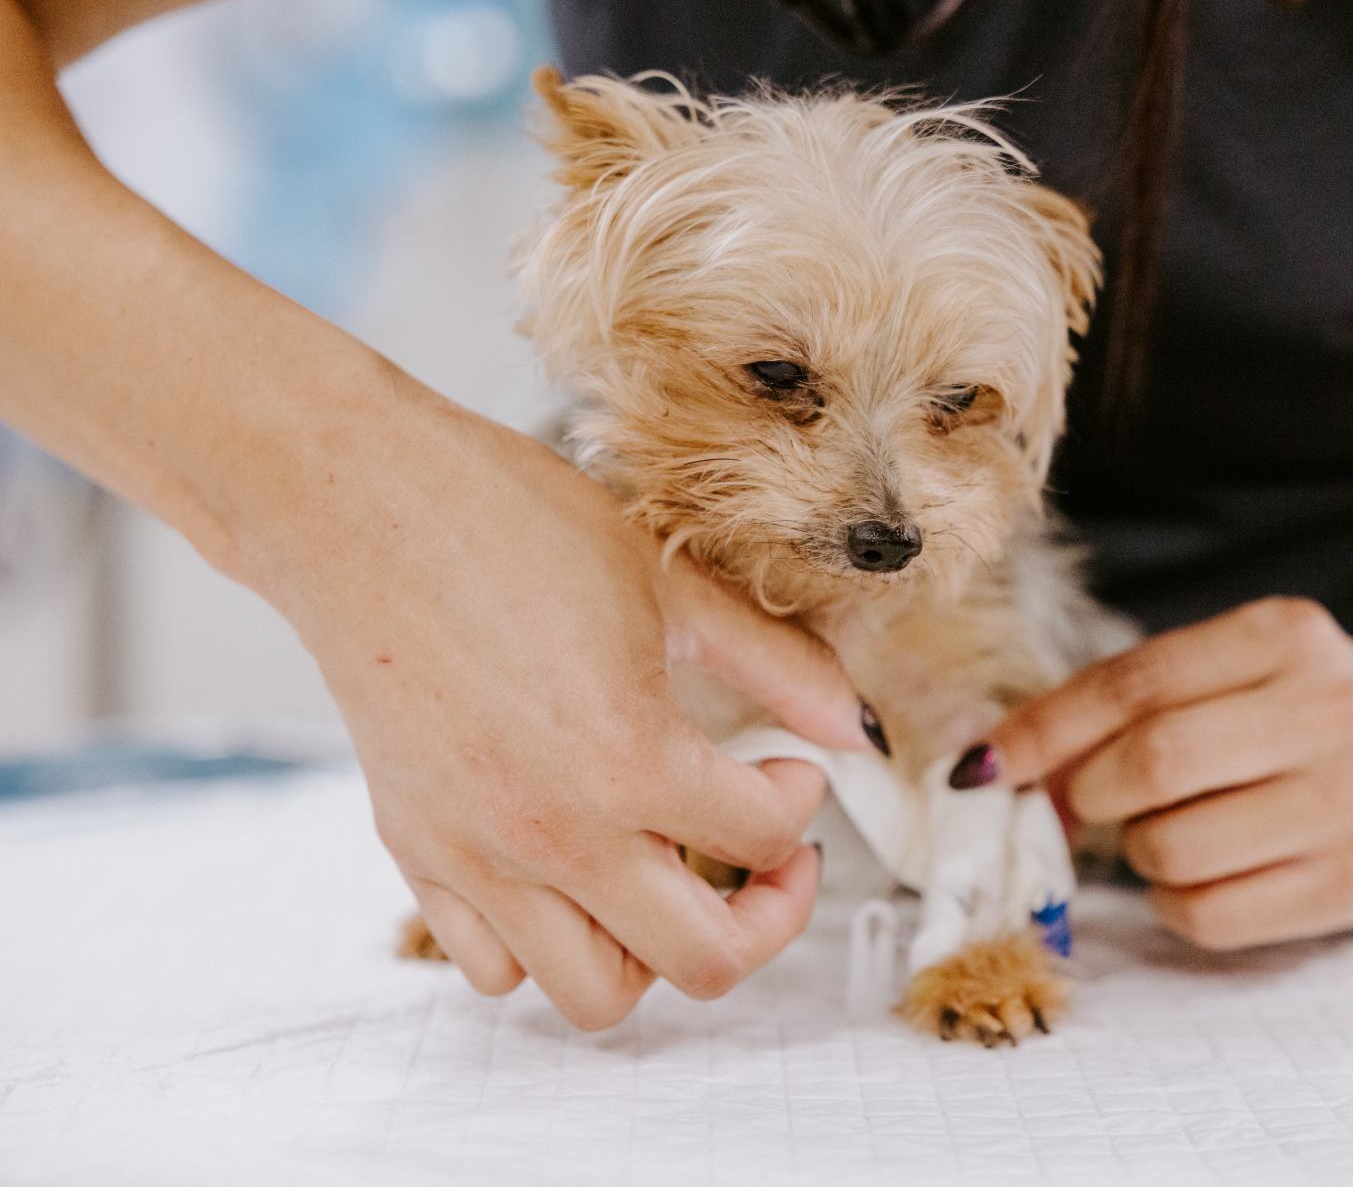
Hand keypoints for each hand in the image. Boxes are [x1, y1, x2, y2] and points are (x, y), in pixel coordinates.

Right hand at [239, 383, 877, 1027]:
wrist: (354, 504)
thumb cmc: (504, 522)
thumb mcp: (668, 582)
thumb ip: (777, 664)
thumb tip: (851, 729)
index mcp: (626, 756)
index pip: (763, 838)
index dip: (800, 800)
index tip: (788, 766)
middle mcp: (551, 830)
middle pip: (703, 962)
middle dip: (767, 918)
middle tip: (772, 860)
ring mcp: (477, 857)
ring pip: (598, 995)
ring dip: (656, 950)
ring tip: (672, 875)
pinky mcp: (418, 855)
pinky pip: (496, 968)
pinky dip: (550, 946)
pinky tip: (577, 870)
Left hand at [988, 593, 1352, 950]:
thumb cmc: (1302, 712)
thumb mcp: (1232, 670)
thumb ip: (1128, 701)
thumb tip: (1005, 763)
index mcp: (1286, 635)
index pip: (1135, 682)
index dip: (1045, 728)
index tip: (988, 764)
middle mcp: (1328, 712)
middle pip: (1151, 764)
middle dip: (1088, 793)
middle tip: (1081, 803)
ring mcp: (1346, 803)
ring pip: (1172, 848)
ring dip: (1135, 850)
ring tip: (1163, 829)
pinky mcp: (1350, 886)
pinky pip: (1208, 915)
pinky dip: (1174, 901)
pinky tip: (1202, 870)